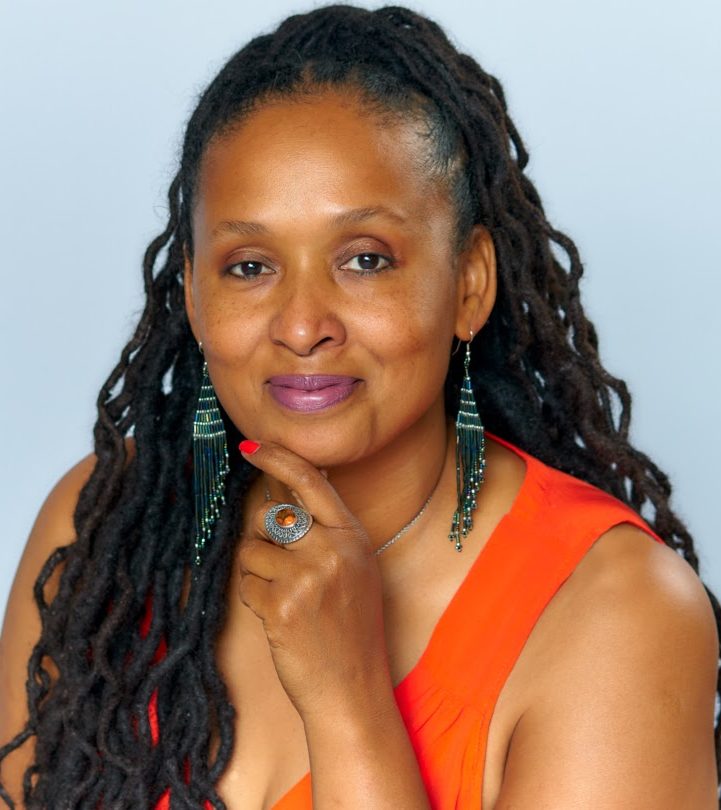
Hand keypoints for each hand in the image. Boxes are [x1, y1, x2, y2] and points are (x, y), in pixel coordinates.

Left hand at [237, 440, 391, 721]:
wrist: (352, 688)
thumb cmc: (351, 628)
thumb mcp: (355, 568)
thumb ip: (328, 533)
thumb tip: (287, 496)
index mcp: (353, 537)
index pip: (311, 482)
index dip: (279, 459)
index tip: (252, 446)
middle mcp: (332, 550)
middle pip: (272, 515)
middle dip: (263, 536)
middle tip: (278, 565)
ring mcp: (307, 578)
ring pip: (251, 549)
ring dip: (256, 572)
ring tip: (283, 598)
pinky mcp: (281, 606)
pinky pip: (245, 583)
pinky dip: (253, 597)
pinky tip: (278, 617)